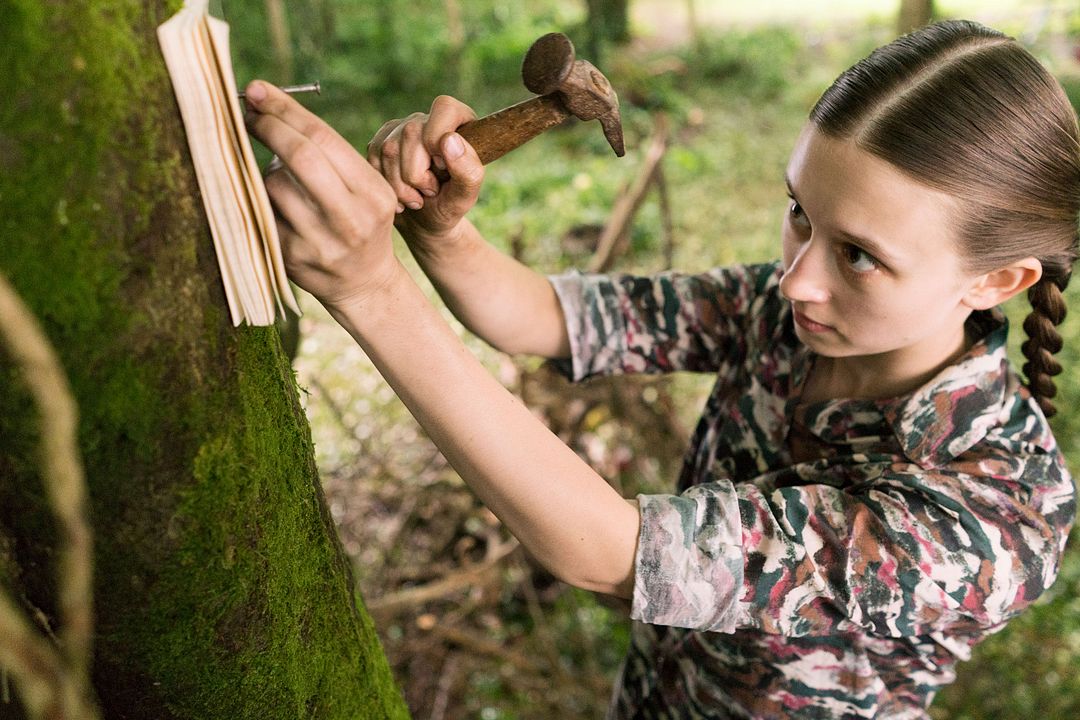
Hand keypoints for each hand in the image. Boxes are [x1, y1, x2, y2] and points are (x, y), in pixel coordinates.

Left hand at [243, 81, 400, 309]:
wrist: (364, 284)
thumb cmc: (359, 223)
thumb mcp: (366, 190)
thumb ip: (330, 156)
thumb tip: (266, 107)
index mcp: (373, 194)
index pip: (324, 138)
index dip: (286, 110)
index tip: (259, 91)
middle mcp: (351, 219)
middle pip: (301, 157)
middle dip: (269, 127)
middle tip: (249, 113)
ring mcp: (320, 242)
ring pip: (275, 184)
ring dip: (268, 170)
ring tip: (281, 178)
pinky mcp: (292, 259)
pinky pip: (263, 211)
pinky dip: (262, 198)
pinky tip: (275, 204)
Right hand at [367, 95, 484, 248]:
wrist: (424, 221)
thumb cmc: (450, 205)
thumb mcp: (465, 195)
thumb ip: (468, 169)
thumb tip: (449, 140)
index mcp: (457, 120)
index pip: (444, 109)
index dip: (438, 142)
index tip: (442, 169)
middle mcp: (425, 119)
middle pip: (411, 134)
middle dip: (417, 175)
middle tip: (430, 191)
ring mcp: (398, 129)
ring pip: (388, 149)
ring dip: (400, 186)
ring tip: (416, 198)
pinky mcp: (379, 143)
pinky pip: (373, 160)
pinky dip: (386, 185)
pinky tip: (400, 196)